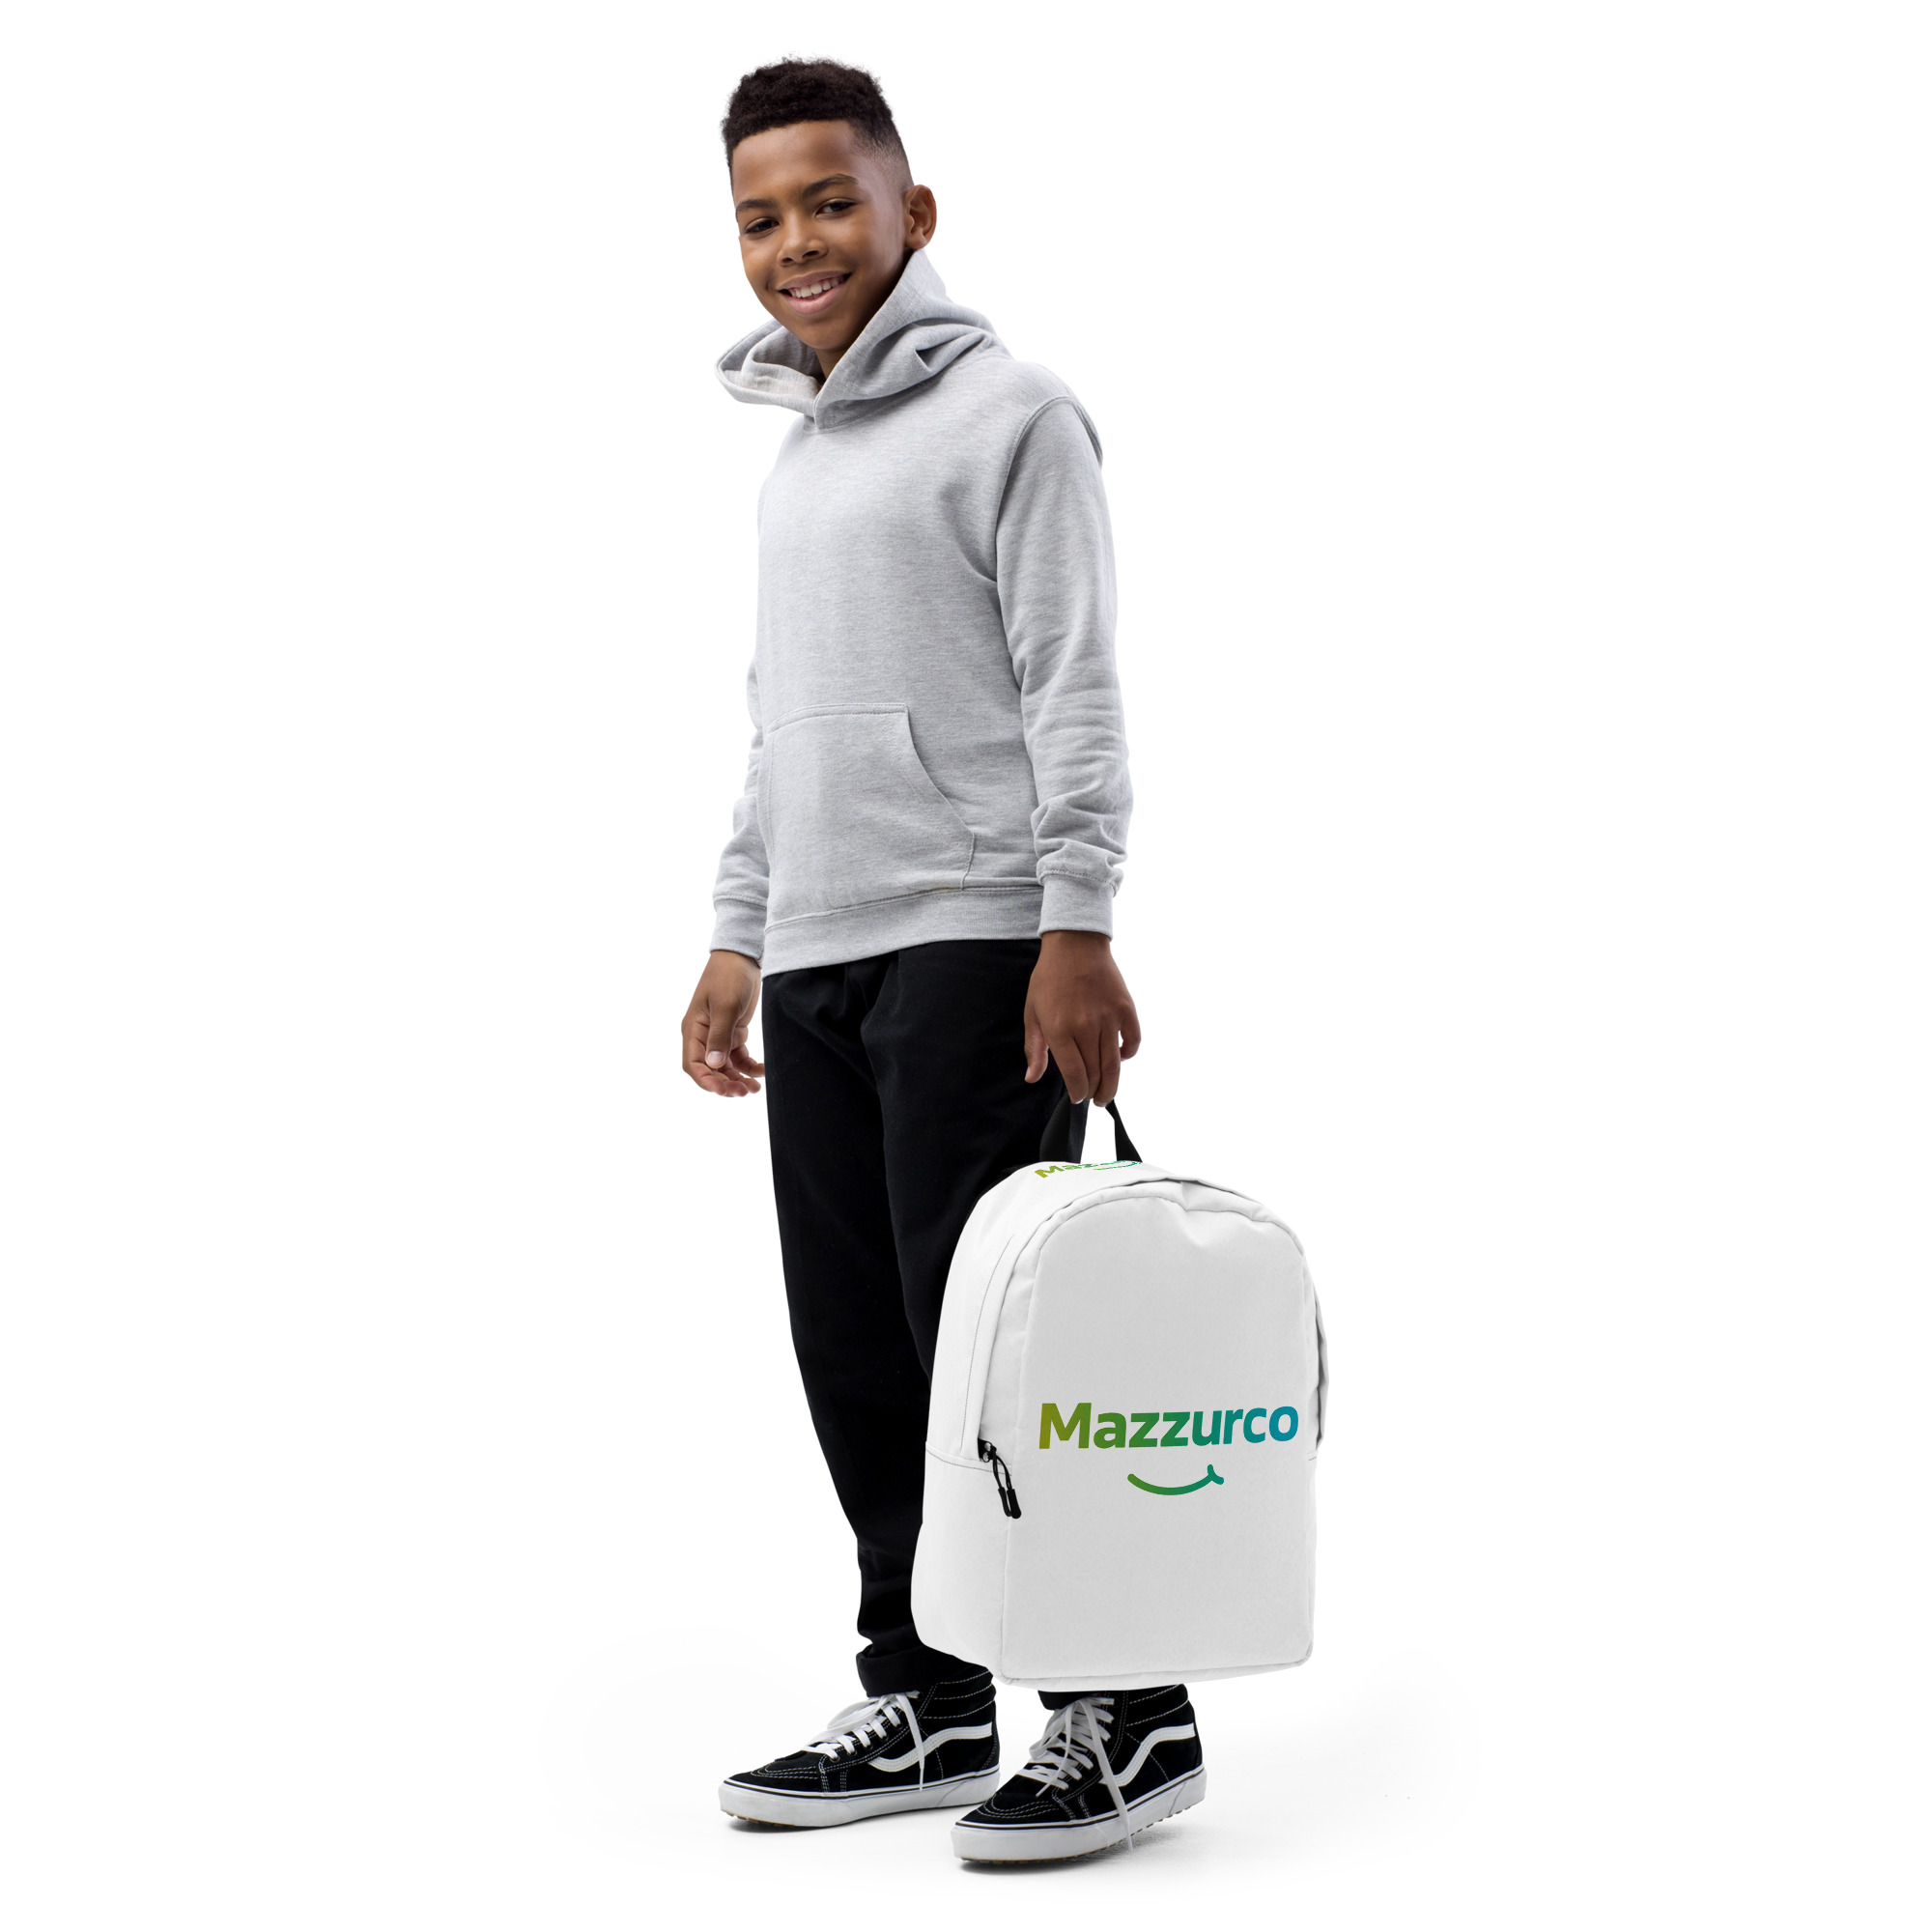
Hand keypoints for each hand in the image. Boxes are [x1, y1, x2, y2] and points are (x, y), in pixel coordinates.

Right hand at [681, 950, 765, 1096]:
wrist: (743, 957)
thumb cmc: (729, 976)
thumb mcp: (725, 1006)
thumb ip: (720, 1036)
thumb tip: (714, 1064)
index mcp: (693, 1030)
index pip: (693, 1064)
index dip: (706, 1081)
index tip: (723, 1091)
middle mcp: (703, 1036)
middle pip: (710, 1070)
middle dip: (725, 1084)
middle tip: (745, 1092)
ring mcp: (719, 1036)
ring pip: (725, 1067)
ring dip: (738, 1079)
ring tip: (754, 1089)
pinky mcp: (734, 1033)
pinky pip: (739, 1057)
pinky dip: (749, 1067)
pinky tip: (762, 1071)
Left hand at [1024, 931, 1140, 1106]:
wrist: (1075, 945)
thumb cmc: (1049, 978)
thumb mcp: (1032, 1012)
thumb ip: (1034, 1049)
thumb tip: (1032, 1078)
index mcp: (1060, 1030)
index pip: (1074, 1076)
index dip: (1077, 1093)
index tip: (1077, 1098)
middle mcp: (1086, 1027)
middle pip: (1095, 1074)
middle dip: (1093, 1092)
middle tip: (1092, 1098)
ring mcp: (1108, 1018)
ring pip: (1115, 1065)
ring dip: (1112, 1085)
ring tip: (1107, 1094)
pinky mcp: (1126, 1008)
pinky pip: (1133, 1042)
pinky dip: (1128, 1055)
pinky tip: (1120, 1058)